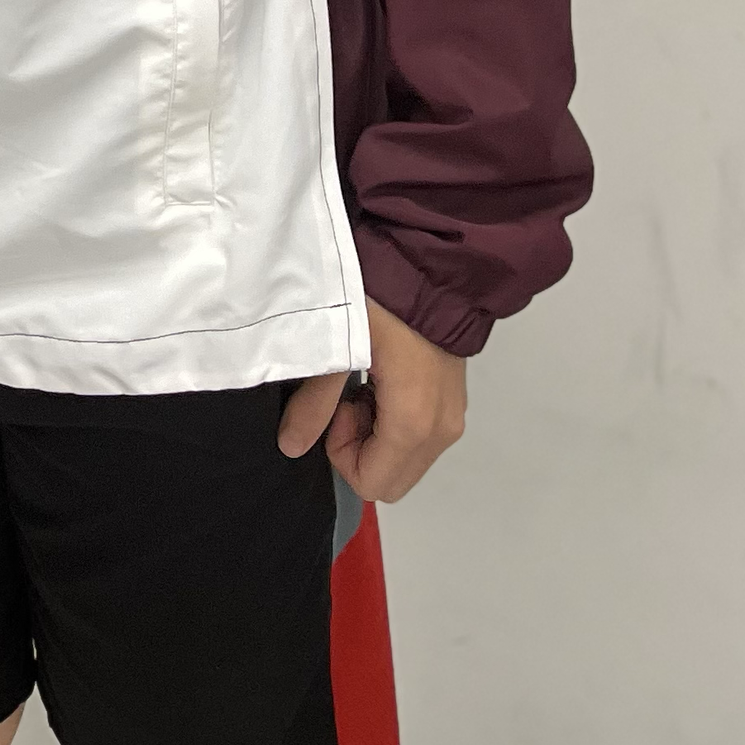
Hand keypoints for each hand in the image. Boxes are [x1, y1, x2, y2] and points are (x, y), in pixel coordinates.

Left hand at [279, 298, 467, 502]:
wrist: (429, 261)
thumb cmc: (382, 297)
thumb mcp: (337, 345)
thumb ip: (313, 403)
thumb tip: (290, 446)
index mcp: (413, 423)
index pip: (371, 483)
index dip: (341, 451)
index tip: (337, 403)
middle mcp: (441, 431)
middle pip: (391, 480)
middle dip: (359, 448)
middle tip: (347, 396)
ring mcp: (452, 418)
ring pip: (405, 461)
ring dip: (376, 434)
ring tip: (364, 381)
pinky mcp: (454, 403)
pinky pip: (419, 438)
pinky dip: (394, 421)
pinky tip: (382, 377)